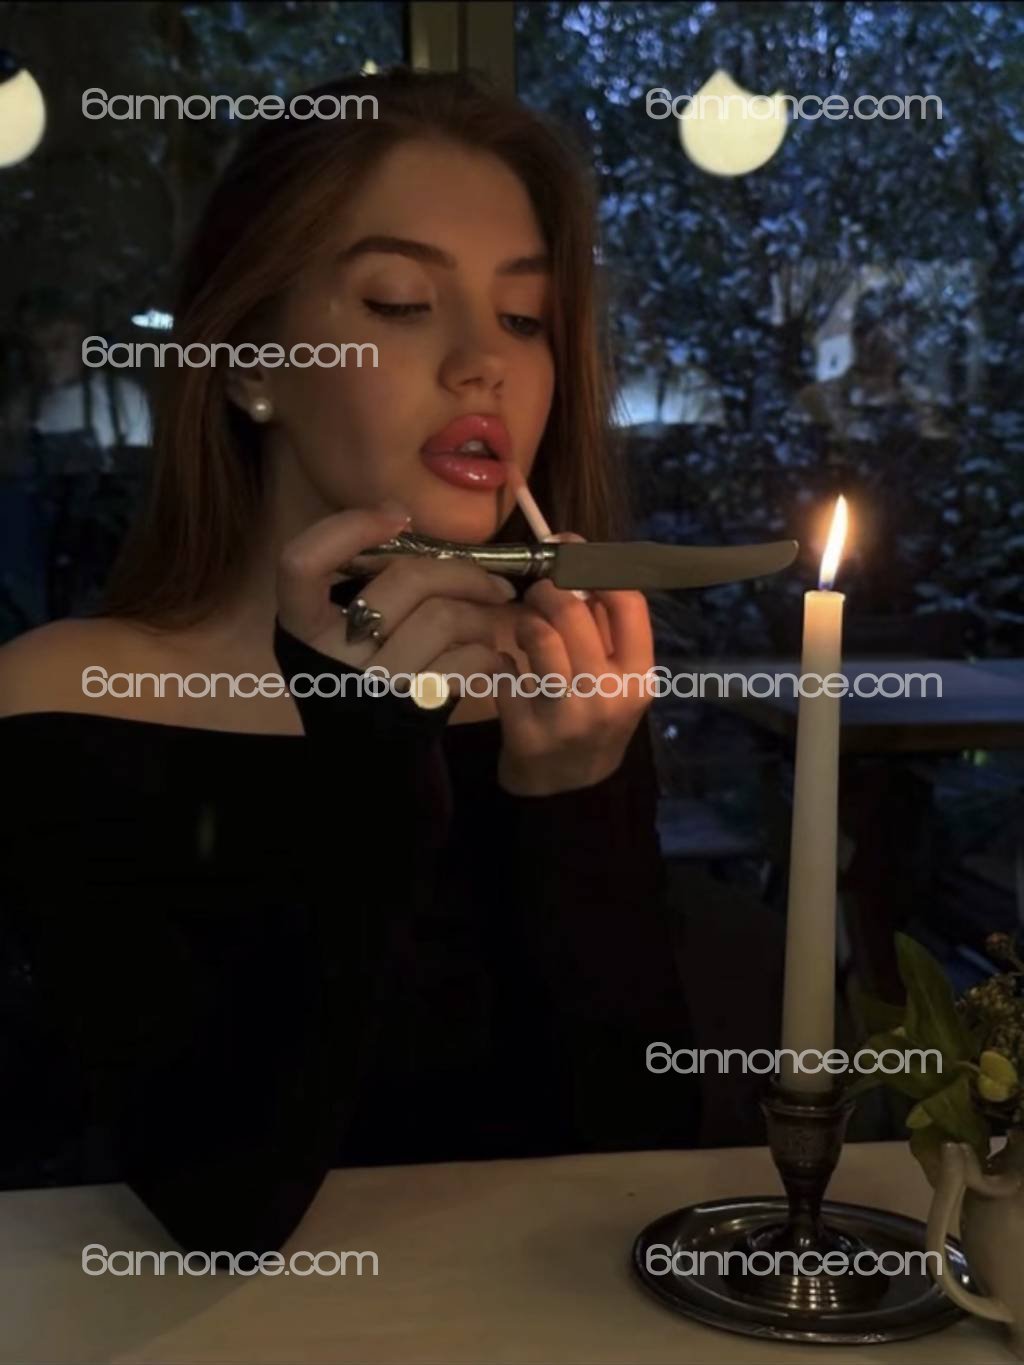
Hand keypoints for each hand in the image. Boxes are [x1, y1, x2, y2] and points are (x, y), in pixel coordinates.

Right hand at [277, 504, 516, 690]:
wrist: (372, 754)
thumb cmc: (364, 674)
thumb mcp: (344, 628)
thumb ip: (364, 580)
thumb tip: (399, 514)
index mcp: (302, 626)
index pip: (300, 563)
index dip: (347, 530)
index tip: (397, 517)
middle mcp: (331, 655)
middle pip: (404, 581)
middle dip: (461, 572)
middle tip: (493, 583)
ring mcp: (373, 684)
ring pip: (444, 617)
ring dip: (482, 614)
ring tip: (490, 623)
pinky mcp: (414, 708)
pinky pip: (466, 661)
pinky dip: (488, 652)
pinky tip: (489, 657)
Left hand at [495, 532, 654, 795]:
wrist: (570, 791)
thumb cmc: (595, 720)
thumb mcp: (618, 679)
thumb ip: (606, 627)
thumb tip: (578, 556)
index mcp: (639, 676)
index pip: (628, 600)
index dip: (595, 567)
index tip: (572, 554)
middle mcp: (610, 695)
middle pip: (572, 609)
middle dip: (546, 589)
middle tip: (537, 592)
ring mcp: (569, 716)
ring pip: (536, 635)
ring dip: (523, 623)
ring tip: (523, 631)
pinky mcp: (528, 733)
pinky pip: (504, 671)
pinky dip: (501, 663)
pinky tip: (508, 672)